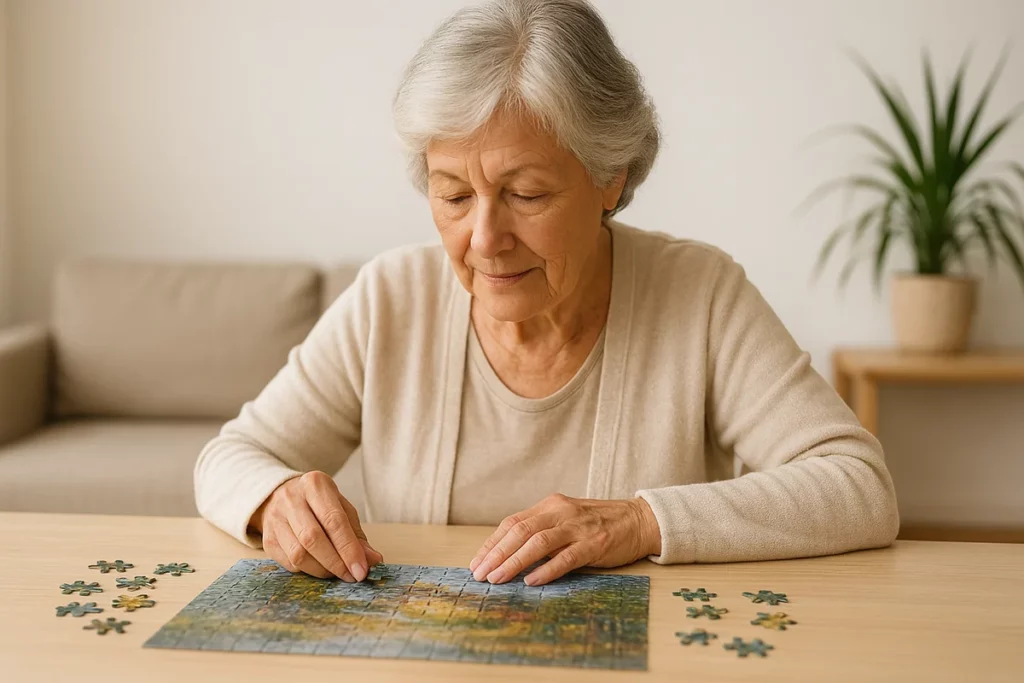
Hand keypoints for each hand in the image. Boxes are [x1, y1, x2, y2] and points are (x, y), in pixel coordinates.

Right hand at [249, 471, 382, 581]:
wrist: (280, 495)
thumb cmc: (318, 503)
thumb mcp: (340, 508)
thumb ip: (356, 534)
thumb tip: (373, 560)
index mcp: (315, 485)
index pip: (334, 521)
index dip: (349, 549)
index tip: (362, 570)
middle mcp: (292, 499)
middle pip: (313, 538)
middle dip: (336, 563)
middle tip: (351, 576)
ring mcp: (276, 519)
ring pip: (298, 554)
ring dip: (321, 570)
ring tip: (336, 573)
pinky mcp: (268, 538)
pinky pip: (288, 563)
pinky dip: (307, 571)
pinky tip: (319, 568)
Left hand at [468, 494, 660, 586]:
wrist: (639, 520)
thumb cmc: (599, 524)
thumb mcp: (566, 520)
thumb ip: (542, 532)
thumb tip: (509, 556)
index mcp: (550, 505)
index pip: (512, 523)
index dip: (492, 543)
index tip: (477, 562)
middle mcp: (560, 512)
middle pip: (520, 531)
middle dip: (497, 554)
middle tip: (480, 574)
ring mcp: (577, 527)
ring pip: (538, 542)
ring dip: (514, 562)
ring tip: (498, 579)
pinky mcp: (594, 543)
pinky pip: (566, 557)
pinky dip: (546, 569)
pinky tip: (531, 581)